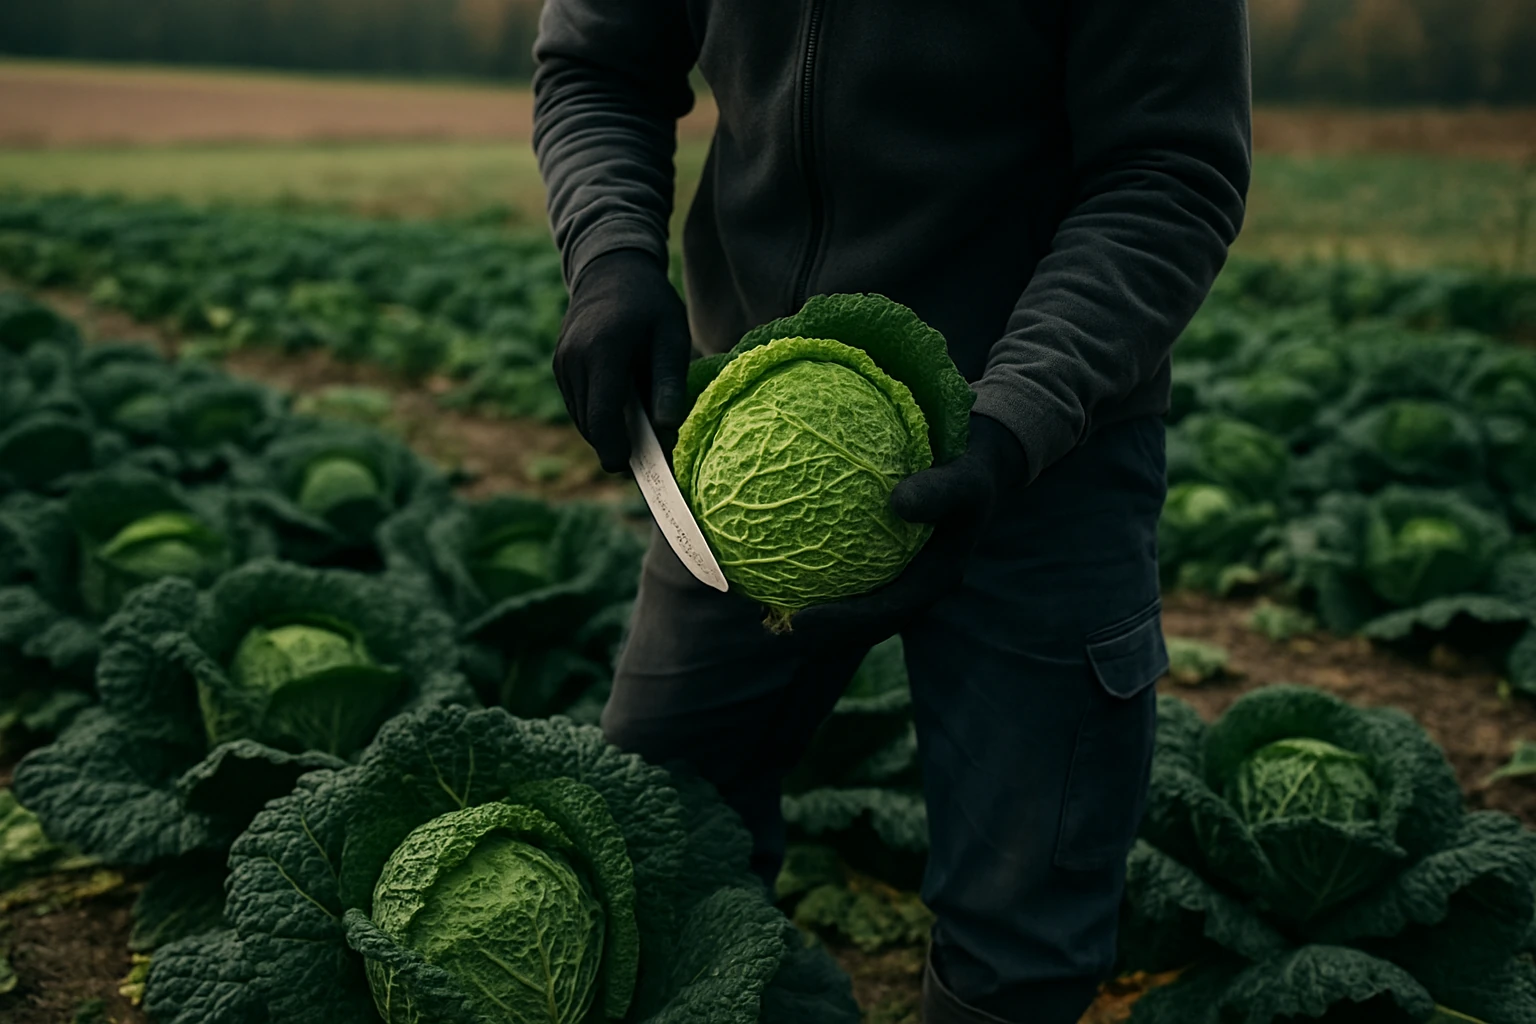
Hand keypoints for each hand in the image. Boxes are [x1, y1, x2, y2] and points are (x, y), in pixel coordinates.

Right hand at [554, 249, 691, 473]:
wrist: (610, 269)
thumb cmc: (650, 303)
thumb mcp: (671, 337)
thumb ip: (669, 383)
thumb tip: (668, 429)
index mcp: (603, 353)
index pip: (603, 418)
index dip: (617, 451)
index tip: (637, 471)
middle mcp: (573, 361)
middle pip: (590, 426)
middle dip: (616, 448)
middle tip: (650, 458)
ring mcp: (561, 364)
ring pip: (582, 419)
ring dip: (608, 432)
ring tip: (641, 428)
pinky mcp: (559, 367)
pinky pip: (578, 405)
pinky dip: (598, 416)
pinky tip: (623, 409)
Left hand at [789, 414, 1026, 649]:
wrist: (975, 465)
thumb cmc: (970, 469)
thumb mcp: (967, 479)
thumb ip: (940, 491)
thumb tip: (898, 502)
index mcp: (933, 580)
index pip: (884, 613)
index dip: (843, 624)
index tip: (801, 621)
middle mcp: (913, 587)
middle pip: (862, 624)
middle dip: (821, 634)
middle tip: (773, 629)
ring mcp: (899, 578)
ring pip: (854, 606)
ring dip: (814, 614)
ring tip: (764, 609)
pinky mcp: (885, 563)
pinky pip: (847, 576)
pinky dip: (815, 576)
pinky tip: (775, 561)